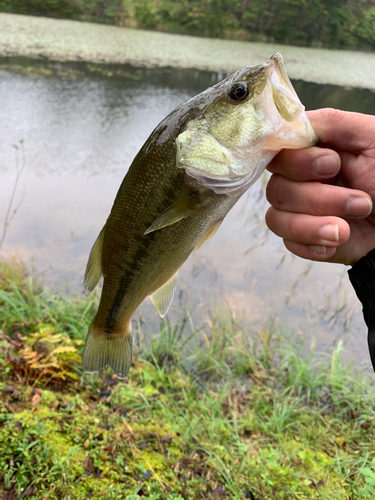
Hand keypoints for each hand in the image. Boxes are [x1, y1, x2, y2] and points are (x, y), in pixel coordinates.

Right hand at [265, 108, 374, 265]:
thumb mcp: (372, 138)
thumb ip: (331, 123)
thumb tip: (290, 125)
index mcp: (315, 153)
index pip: (278, 153)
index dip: (296, 162)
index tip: (332, 165)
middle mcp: (302, 181)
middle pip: (275, 188)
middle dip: (318, 198)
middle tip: (360, 201)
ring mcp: (302, 212)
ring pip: (276, 218)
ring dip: (313, 224)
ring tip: (346, 228)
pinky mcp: (306, 239)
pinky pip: (289, 242)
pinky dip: (312, 244)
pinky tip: (337, 241)